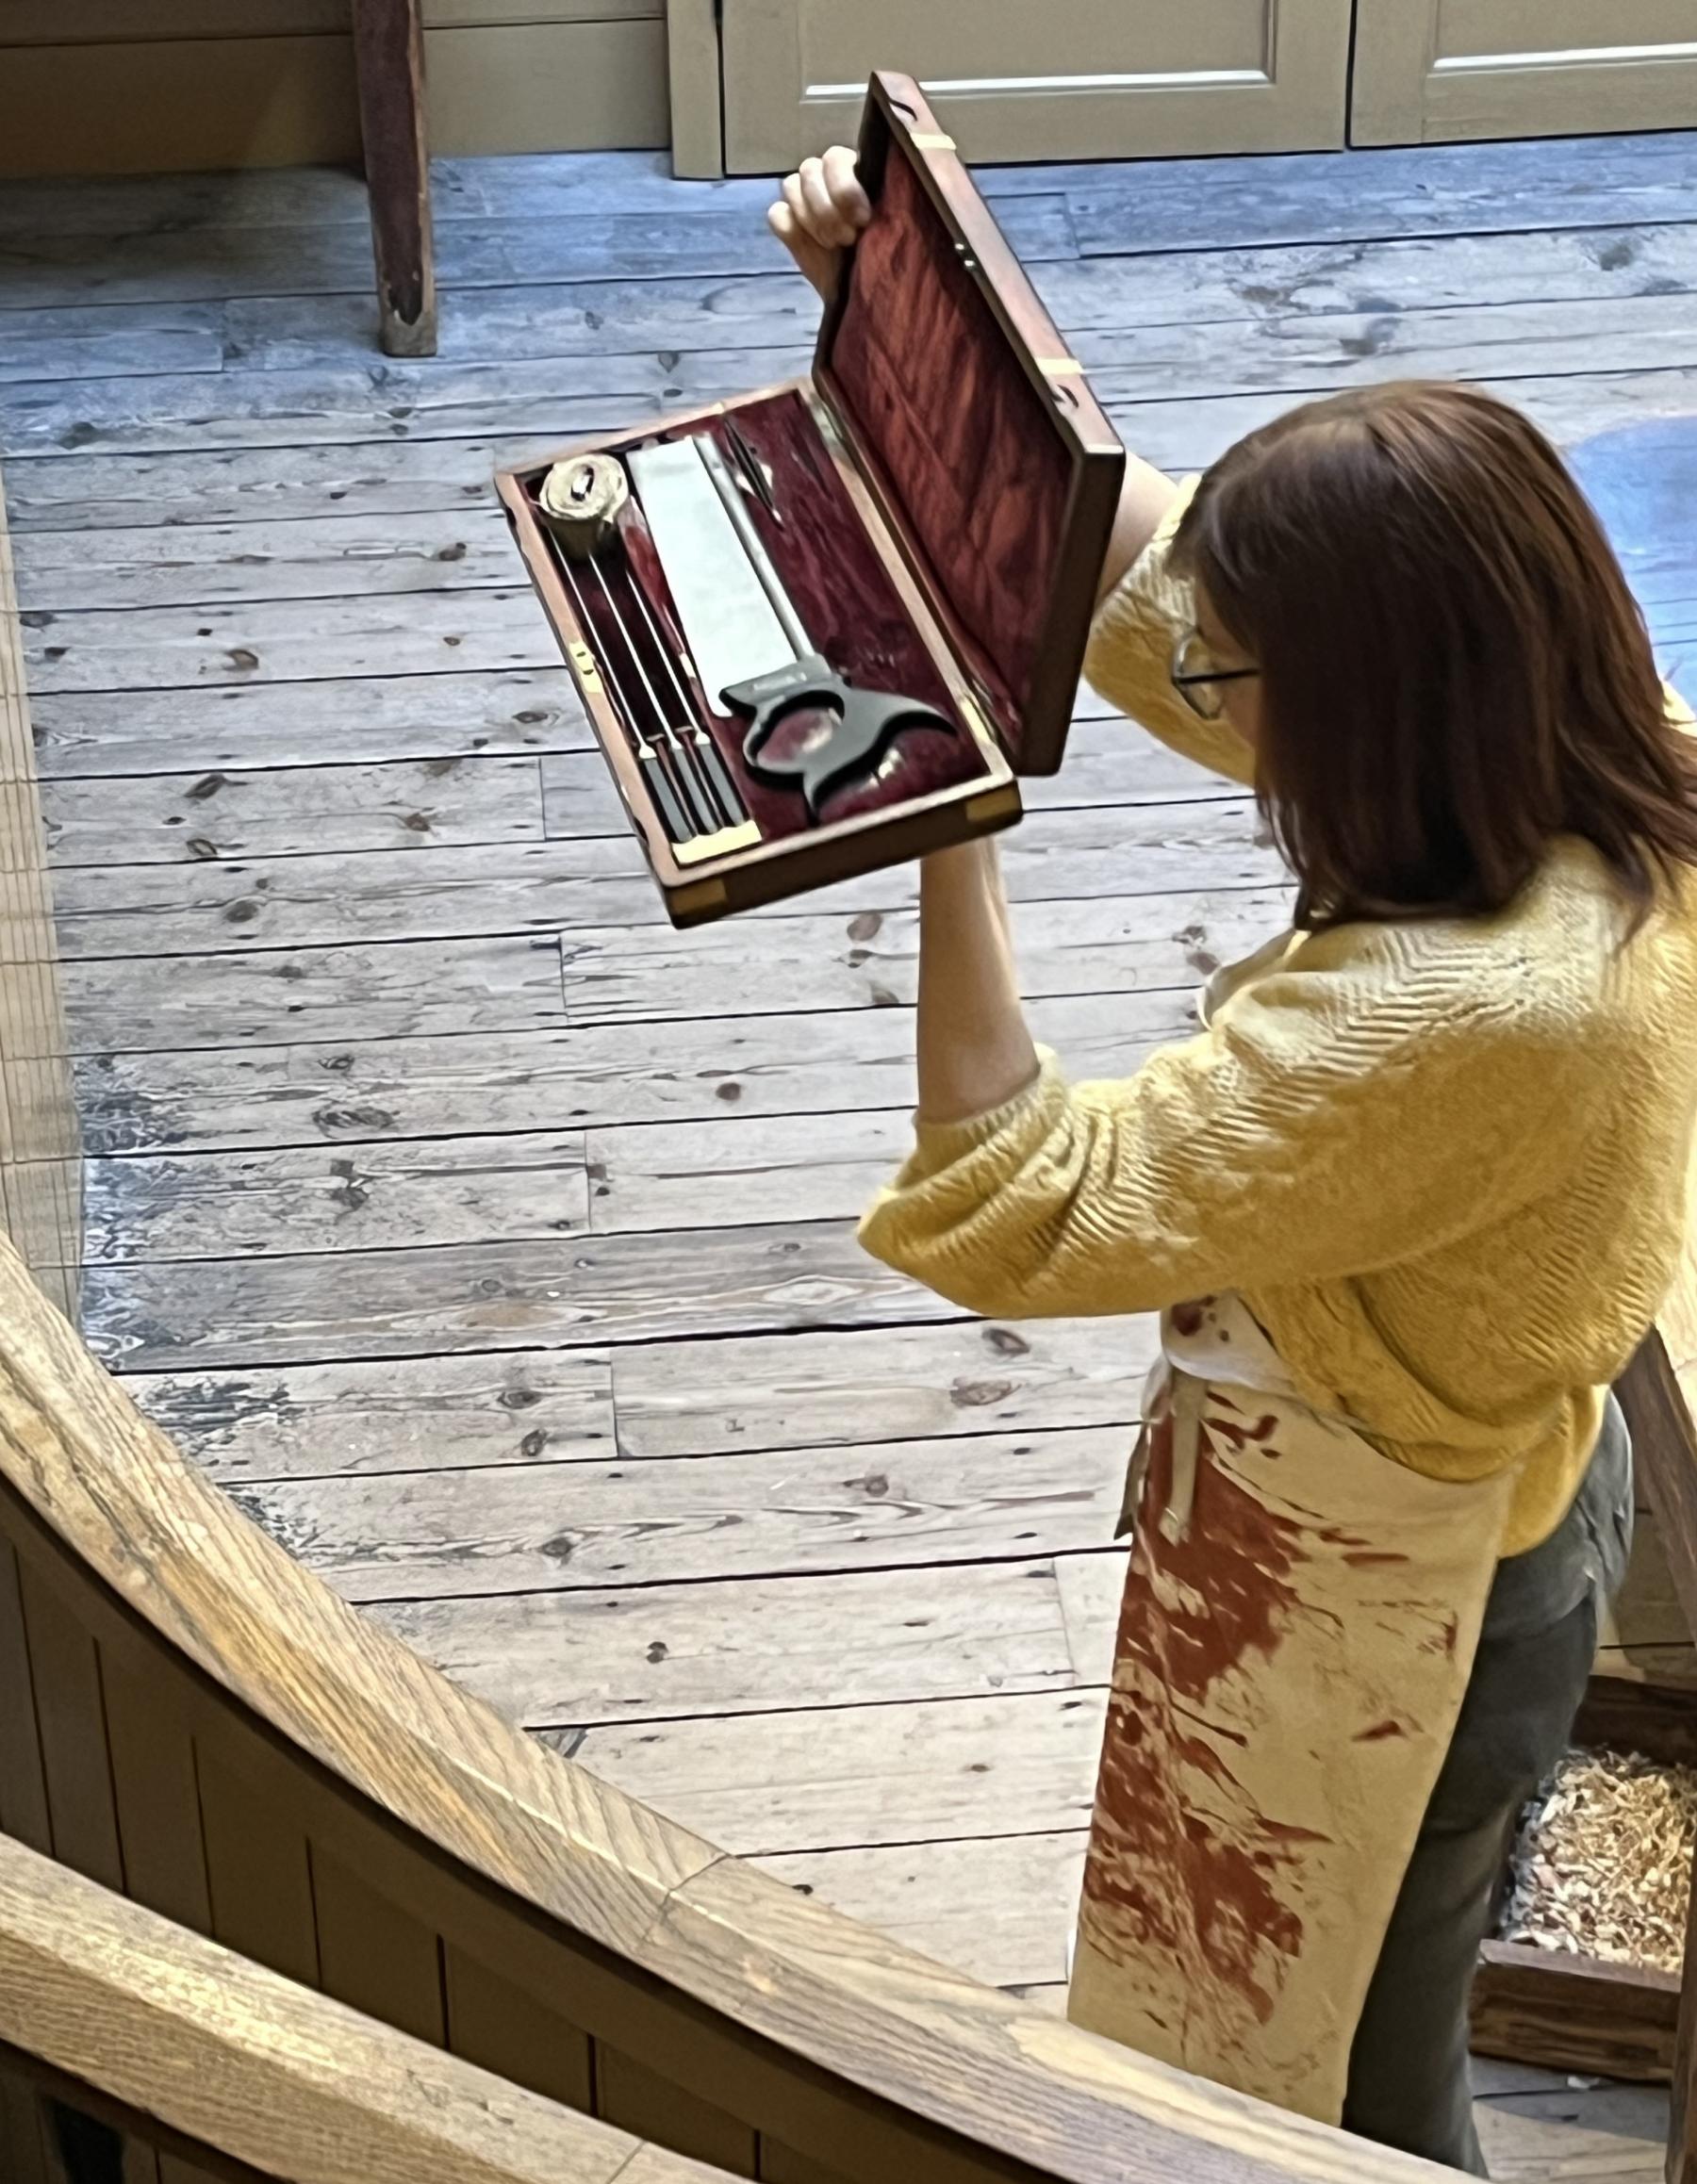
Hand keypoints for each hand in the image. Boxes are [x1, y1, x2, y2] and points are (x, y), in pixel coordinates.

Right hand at [767, 147, 871, 300]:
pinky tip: (811, 245)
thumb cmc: (881, 254)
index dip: (844, 188)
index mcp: (851, 169)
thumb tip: (877, 201)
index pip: (834, 158)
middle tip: (847, 238)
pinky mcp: (787, 220)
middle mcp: (824, 177)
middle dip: (827, 209)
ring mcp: (802, 197)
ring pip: (790, 185)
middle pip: (809, 169)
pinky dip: (792, 228)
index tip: (862, 219)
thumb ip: (885, 206)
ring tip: (832, 245)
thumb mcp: (891, 229)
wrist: (861, 288)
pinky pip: (778, 213)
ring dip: (811, 218)